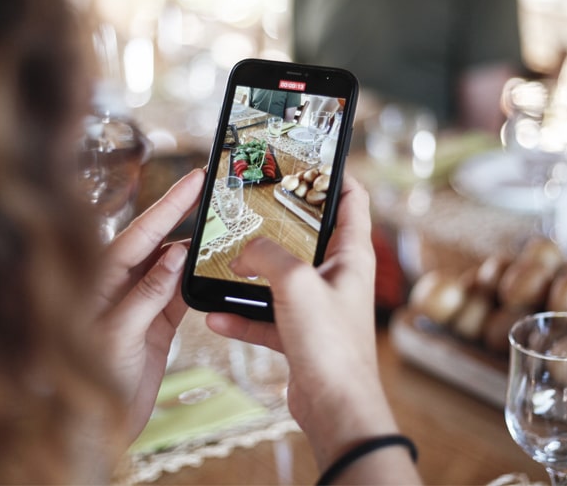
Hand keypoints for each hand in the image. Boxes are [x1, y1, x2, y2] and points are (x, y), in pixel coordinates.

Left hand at [93, 168, 203, 440]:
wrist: (93, 427)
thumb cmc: (87, 379)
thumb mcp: (117, 333)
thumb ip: (146, 292)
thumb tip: (175, 253)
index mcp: (101, 278)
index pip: (141, 232)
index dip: (170, 203)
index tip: (195, 179)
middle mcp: (120, 284)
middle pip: (159, 241)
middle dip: (185, 216)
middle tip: (214, 191)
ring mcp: (140, 302)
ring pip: (174, 266)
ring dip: (196, 250)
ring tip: (222, 227)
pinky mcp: (157, 323)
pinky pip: (182, 294)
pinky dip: (198, 282)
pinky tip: (214, 270)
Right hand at [206, 175, 414, 481]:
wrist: (335, 410)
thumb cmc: (331, 345)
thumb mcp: (295, 284)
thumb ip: (266, 256)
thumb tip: (244, 252)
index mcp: (351, 254)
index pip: (351, 198)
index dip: (333, 173)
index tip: (307, 157)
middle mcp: (337, 276)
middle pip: (308, 235)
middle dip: (277, 222)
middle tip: (250, 206)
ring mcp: (318, 305)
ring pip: (281, 277)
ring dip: (252, 272)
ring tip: (224, 261)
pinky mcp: (300, 334)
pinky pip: (266, 316)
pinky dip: (242, 315)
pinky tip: (215, 315)